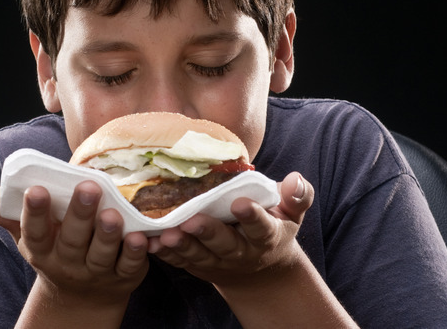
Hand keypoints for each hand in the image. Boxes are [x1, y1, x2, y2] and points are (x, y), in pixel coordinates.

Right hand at [0, 182, 148, 308]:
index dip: (34, 212)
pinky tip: (140, 235)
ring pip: (101, 253)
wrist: (81, 297)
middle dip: (79, 214)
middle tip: (88, 188)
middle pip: (72, 240)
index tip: (36, 189)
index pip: (34, 231)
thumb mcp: (29, 237)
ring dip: (108, 234)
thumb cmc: (54, 250)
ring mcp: (96, 271)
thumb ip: (9, 213)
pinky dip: (135, 252)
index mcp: (42, 249)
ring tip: (114, 213)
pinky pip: (129, 265)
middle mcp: (68, 263)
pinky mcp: (123, 276)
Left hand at [147, 172, 313, 288]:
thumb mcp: (292, 214)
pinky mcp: (197, 265)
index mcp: (266, 236)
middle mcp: (241, 252)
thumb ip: (297, 196)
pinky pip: (180, 261)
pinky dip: (165, 253)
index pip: (261, 227)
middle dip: (208, 233)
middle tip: (192, 220)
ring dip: (182, 245)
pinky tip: (149, 242)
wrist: (259, 266)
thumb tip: (295, 179)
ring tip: (166, 234)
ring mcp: (217, 261)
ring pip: (198, 255)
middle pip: (225, 244)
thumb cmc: (274, 226)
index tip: (241, 203)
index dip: (252, 216)